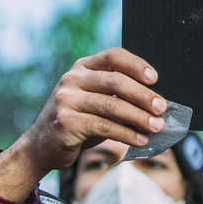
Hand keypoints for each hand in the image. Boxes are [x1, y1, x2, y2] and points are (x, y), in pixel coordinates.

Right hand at [0, 49, 167, 200]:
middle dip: (144, 96)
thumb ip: (117, 97)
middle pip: (116, 81)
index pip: (113, 56)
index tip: (155, 78)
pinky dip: (126, 134)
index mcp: (82, 68)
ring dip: (139, 117)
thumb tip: (156, 104)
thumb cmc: (77, 123)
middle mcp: (72, 79)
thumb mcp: (94, 102)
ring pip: (112, 105)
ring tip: (157, 127)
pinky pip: (104, 126)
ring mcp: (66, 99)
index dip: (136, 64)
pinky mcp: (66, 122)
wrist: (40, 147)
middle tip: (162, 109)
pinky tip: (140, 140)